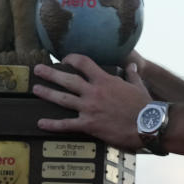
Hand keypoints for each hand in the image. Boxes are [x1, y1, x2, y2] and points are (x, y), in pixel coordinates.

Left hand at [32, 54, 151, 150]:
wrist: (148, 125)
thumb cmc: (145, 106)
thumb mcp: (138, 85)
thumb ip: (132, 74)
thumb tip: (132, 65)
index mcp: (105, 80)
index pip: (84, 63)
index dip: (72, 58)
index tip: (66, 58)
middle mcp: (94, 92)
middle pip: (68, 79)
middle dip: (51, 73)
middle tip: (38, 70)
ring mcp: (89, 108)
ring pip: (63, 99)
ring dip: (47, 93)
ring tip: (36, 89)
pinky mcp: (89, 125)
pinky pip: (66, 124)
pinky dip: (52, 124)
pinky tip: (41, 123)